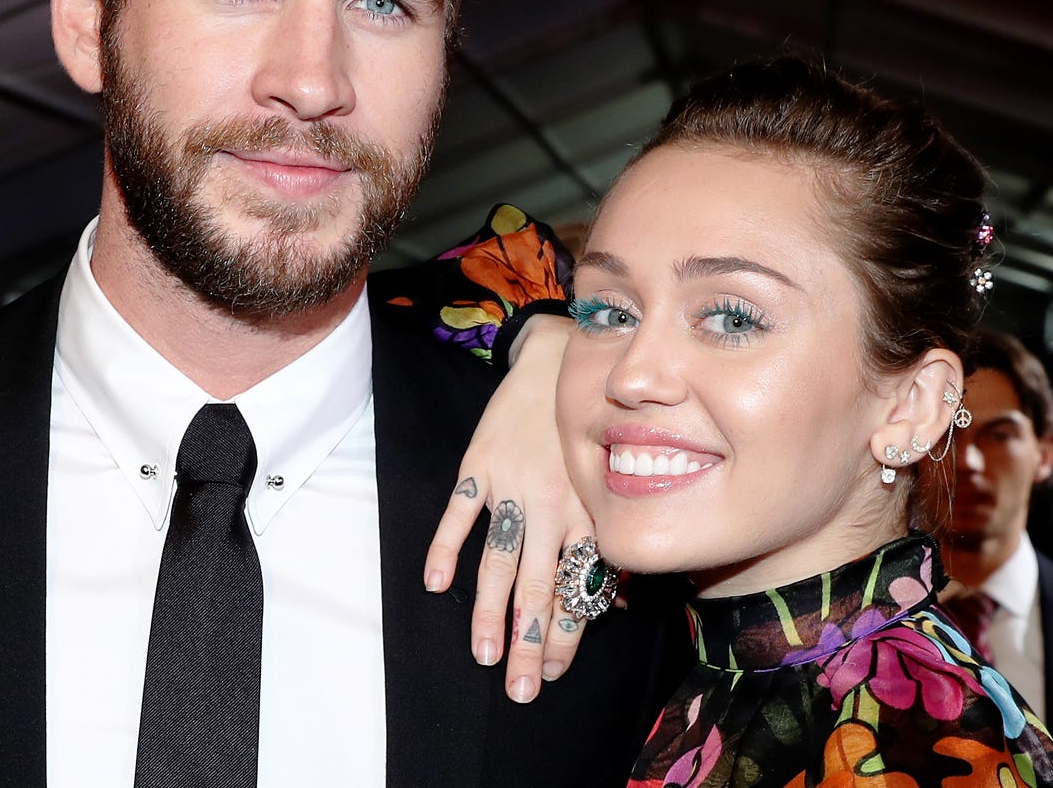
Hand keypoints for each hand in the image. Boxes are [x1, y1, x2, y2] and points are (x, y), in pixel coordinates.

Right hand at [422, 314, 590, 702]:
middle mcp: (551, 508)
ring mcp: (512, 488)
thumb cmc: (588, 432)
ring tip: (484, 654)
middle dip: (530, 642)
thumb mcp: (607, 484)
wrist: (556, 362)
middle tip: (521, 689)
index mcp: (586, 516)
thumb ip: (607, 541)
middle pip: (538, 587)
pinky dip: (445, 547)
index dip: (566, 634)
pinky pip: (459, 513)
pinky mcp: (479, 467)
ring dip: (489, 612)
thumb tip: (616, 601)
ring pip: (499, 561)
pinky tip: (436, 584)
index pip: (576, 588)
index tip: (555, 673)